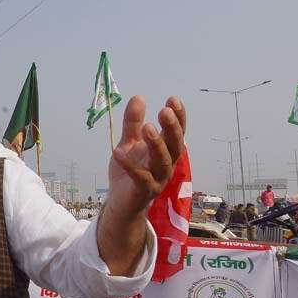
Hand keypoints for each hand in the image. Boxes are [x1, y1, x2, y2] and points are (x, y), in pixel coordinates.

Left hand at [106, 96, 185, 222]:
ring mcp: (157, 179)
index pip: (176, 133)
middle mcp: (166, 164)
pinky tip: (118, 151)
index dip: (178, 117)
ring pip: (162, 161)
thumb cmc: (130, 170)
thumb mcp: (130, 143)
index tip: (173, 99)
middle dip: (172, 128)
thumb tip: (139, 97)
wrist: (120, 201)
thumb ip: (133, 123)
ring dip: (156, 144)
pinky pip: (140, 178)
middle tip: (164, 111)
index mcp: (165, 151)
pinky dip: (130, 166)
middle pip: (175, 146)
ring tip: (147, 127)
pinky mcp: (144, 191)